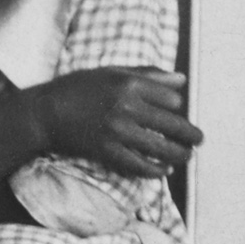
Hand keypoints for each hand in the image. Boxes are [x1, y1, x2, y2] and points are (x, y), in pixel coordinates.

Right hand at [31, 66, 197, 179]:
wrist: (45, 113)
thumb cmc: (78, 88)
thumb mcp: (113, 72)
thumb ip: (149, 74)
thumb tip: (182, 80)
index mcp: (130, 84)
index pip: (172, 99)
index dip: (177, 107)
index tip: (175, 112)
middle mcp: (127, 108)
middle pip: (172, 124)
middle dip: (190, 134)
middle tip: (199, 140)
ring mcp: (117, 132)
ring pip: (160, 147)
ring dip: (179, 154)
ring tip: (187, 156)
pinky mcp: (106, 151)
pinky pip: (137, 165)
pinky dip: (153, 170)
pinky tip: (164, 171)